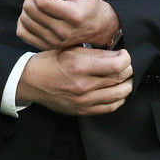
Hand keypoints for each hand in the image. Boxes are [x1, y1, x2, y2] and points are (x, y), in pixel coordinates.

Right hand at [15, 46, 132, 115]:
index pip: (116, 64)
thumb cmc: (50, 62)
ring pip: (118, 95)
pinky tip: (118, 92)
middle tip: (127, 65)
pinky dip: (118, 100)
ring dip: (127, 85)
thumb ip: (94, 53)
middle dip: (128, 70)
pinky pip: (109, 108)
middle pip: (119, 79)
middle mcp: (83, 84)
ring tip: (126, 78)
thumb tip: (116, 55)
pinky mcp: (82, 111)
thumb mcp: (70, 49)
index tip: (125, 55)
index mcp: (80, 65)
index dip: (127, 58)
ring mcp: (84, 100)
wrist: (31, 81)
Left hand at [17, 0, 120, 49]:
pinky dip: (23, 20)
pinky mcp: (46, 46)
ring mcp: (53, 41)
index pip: (43, 2)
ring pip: (25, 19)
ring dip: (28, 4)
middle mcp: (63, 32)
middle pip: (31, 9)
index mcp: (74, 16)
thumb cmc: (91, 4)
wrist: (98, 28)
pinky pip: (22, 32)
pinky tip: (35, 12)